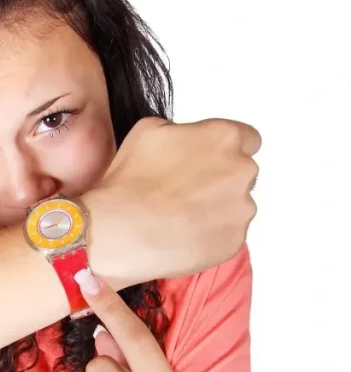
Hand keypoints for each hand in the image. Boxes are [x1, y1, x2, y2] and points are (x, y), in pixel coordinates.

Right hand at [82, 115, 260, 287]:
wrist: (122, 232)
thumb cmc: (131, 183)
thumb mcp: (147, 130)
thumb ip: (181, 129)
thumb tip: (184, 140)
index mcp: (224, 138)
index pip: (248, 139)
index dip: (225, 151)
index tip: (209, 162)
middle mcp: (242, 170)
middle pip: (242, 174)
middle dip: (220, 181)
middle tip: (186, 192)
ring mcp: (241, 208)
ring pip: (236, 206)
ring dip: (216, 210)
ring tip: (180, 218)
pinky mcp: (235, 241)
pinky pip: (228, 235)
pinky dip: (210, 236)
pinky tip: (183, 236)